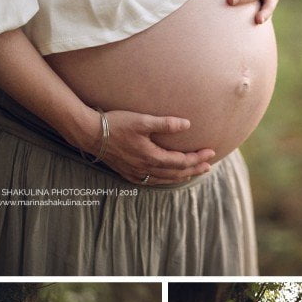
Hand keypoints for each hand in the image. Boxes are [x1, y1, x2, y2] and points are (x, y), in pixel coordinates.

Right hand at [78, 108, 214, 185]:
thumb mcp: (142, 120)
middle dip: (194, 169)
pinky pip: (151, 181)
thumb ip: (165, 123)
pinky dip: (164, 180)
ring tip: (193, 173)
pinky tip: (167, 178)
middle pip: (176, 173)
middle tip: (208, 167)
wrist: (90, 134)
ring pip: (164, 180)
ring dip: (180, 177)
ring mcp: (136, 173)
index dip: (197, 158)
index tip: (211, 152)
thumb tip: (187, 124)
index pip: (181, 161)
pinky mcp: (128, 173)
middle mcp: (145, 169)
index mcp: (151, 157)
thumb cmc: (116, 124)